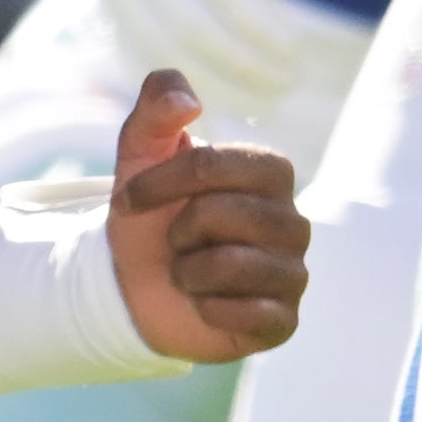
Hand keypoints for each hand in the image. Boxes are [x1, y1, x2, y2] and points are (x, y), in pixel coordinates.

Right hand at [76, 0, 367, 116]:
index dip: (259, 26)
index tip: (298, 54)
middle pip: (188, 23)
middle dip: (242, 65)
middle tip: (290, 86)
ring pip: (161, 48)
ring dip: (215, 85)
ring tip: (268, 104)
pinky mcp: (113, 2)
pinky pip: (145, 54)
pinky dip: (187, 84)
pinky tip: (230, 105)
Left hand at [106, 69, 310, 365]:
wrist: (134, 288)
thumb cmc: (150, 215)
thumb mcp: (140, 155)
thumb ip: (158, 108)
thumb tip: (188, 99)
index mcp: (270, 172)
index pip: (211, 164)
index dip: (159, 182)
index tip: (127, 199)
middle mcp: (294, 222)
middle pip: (222, 213)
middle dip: (178, 229)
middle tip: (175, 241)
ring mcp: (293, 272)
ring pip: (232, 265)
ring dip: (188, 272)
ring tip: (189, 273)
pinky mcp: (284, 321)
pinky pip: (246, 313)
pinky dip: (208, 309)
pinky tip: (206, 304)